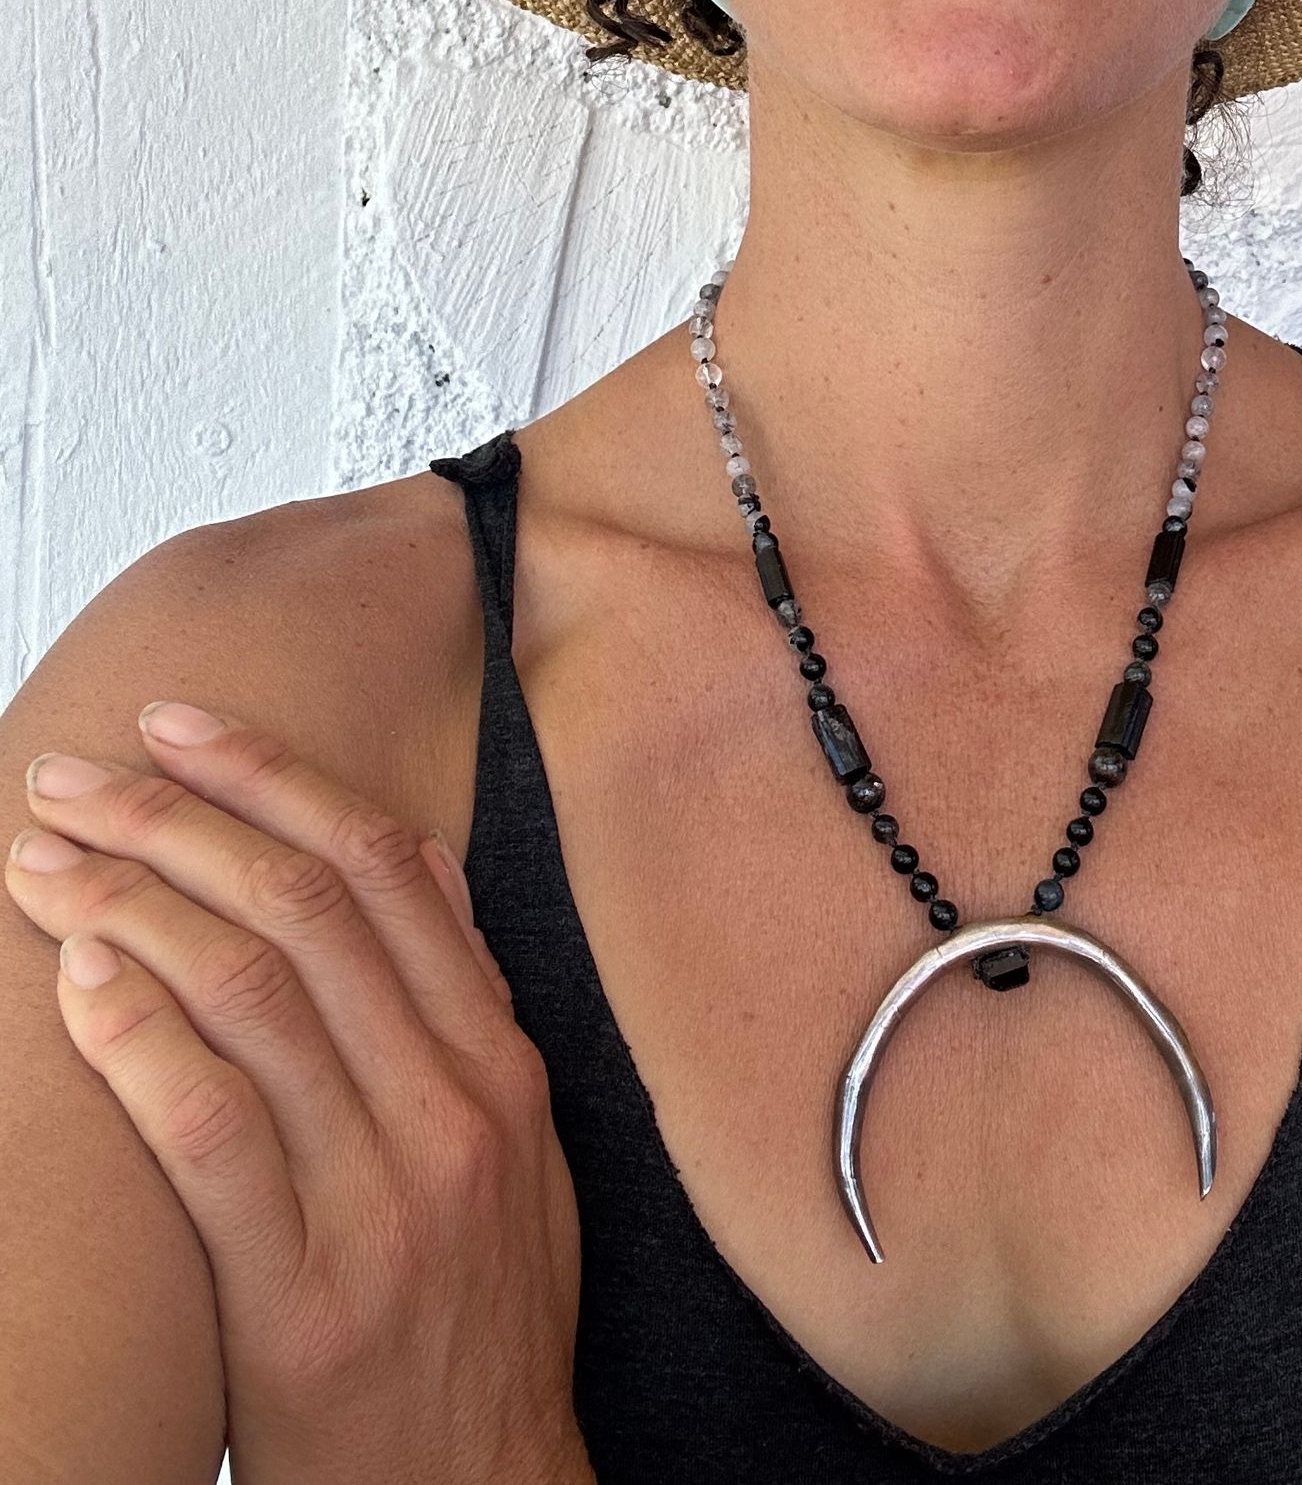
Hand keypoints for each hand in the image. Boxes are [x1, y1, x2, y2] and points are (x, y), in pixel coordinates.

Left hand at [6, 703, 588, 1484]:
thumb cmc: (476, 1317)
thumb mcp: (513, 1147)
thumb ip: (455, 1010)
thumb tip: (395, 862)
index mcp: (499, 1062)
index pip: (385, 869)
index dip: (275, 778)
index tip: (184, 726)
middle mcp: (453, 1107)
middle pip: (306, 909)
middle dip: (178, 819)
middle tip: (76, 775)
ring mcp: (385, 1200)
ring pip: (252, 995)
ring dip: (131, 903)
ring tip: (42, 860)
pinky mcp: (301, 1298)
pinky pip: (212, 1130)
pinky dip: (139, 1036)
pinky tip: (78, 979)